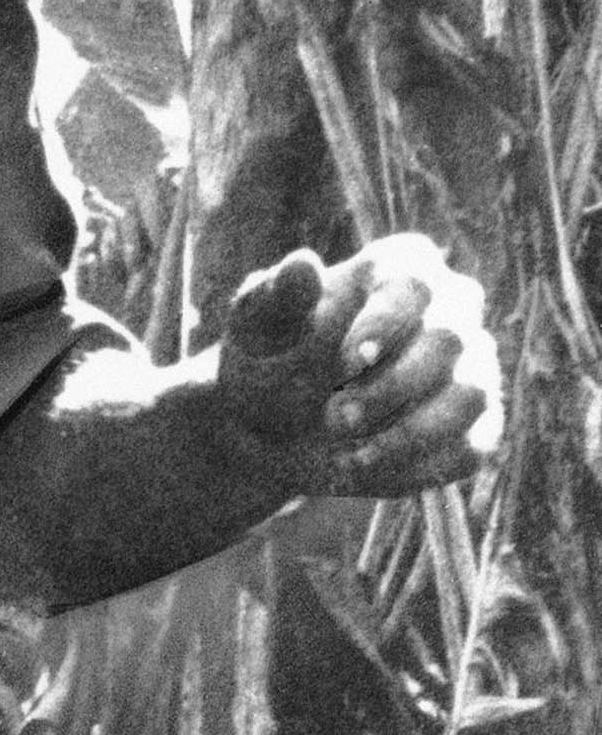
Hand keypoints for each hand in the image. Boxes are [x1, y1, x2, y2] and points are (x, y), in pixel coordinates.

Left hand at [217, 236, 502, 499]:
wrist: (271, 421)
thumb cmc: (272, 355)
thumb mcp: (258, 323)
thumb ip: (280, 295)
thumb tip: (304, 264)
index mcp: (405, 267)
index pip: (415, 283)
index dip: (383, 324)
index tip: (345, 364)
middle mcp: (453, 311)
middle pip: (450, 340)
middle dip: (390, 387)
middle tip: (333, 419)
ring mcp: (471, 368)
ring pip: (470, 396)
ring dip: (407, 433)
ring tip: (345, 457)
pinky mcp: (475, 426)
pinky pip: (468, 448)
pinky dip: (416, 467)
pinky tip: (363, 470)